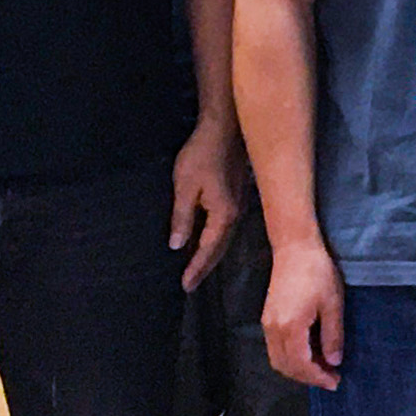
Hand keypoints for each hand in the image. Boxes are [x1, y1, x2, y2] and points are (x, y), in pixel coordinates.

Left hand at [168, 125, 241, 289]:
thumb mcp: (184, 187)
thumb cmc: (202, 156)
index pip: (208, 249)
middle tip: (191, 284)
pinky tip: (207, 241)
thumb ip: (182, 218)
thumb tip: (177, 246)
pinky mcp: (237, 198)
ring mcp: (239, 207)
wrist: (225, 130)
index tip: (186, 286)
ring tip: (197, 268)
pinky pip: (226, 228)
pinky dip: (215, 240)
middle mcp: (235, 216)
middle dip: (205, 267)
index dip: (196, 268)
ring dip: (210, 255)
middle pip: (220, 249)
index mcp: (223, 216)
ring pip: (224, 239)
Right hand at [263, 240, 345, 388]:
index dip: (318, 377)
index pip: (301, 365)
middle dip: (308, 377)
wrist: (294, 249)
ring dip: (298, 369)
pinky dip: (291, 358)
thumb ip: (332, 336)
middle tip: (331, 378)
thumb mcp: (333, 305)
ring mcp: (267, 324)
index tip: (335, 382)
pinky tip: (310, 353)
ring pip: (278, 359)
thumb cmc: (318, 273)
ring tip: (322, 368)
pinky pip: (276, 348)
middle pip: (286, 366)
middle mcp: (273, 329)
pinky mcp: (267, 318)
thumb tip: (334, 362)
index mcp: (290, 327)